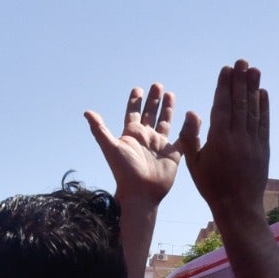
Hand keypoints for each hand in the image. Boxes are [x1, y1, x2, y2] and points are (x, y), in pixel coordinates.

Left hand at [84, 83, 182, 206]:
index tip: (137, 89)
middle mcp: (145, 138)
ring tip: (170, 94)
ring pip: (165, 122)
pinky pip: (182, 138)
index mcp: (132, 134)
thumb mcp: (110, 147)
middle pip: (150, 114)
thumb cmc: (124, 172)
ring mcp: (159, 145)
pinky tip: (191, 117)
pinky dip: (187, 128)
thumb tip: (86, 112)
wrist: (142, 192)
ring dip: (167, 109)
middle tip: (157, 85)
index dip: (135, 101)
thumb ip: (100, 129)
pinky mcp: (173, 154)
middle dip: (153, 100)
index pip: (133, 112)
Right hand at [180, 60, 267, 218]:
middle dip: (240, 81)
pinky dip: (264, 107)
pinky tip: (263, 93)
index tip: (226, 70)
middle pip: (239, 103)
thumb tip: (191, 112)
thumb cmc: (211, 185)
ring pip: (253, 110)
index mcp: (219, 140)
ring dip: (253, 89)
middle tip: (242, 62)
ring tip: (254, 70)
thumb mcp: (193, 163)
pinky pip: (264, 124)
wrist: (238, 206)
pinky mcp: (264, 149)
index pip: (222, 106)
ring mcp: (253, 143)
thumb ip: (191, 137)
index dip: (224, 86)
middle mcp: (238, 138)